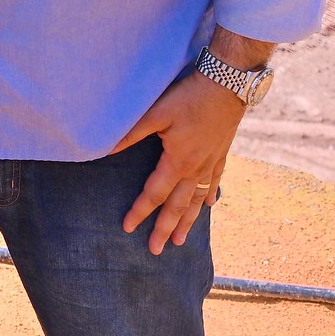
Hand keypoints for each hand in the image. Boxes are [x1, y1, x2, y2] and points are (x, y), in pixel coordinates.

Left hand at [114, 69, 243, 253]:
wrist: (228, 85)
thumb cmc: (189, 97)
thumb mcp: (156, 113)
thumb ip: (131, 134)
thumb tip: (106, 150)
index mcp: (177, 162)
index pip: (154, 194)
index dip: (140, 211)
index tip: (128, 228)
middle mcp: (196, 169)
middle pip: (178, 206)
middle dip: (165, 228)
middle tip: (156, 250)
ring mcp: (212, 163)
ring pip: (198, 200)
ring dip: (188, 222)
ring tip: (181, 241)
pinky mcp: (222, 153)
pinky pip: (214, 183)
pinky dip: (210, 197)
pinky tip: (209, 206)